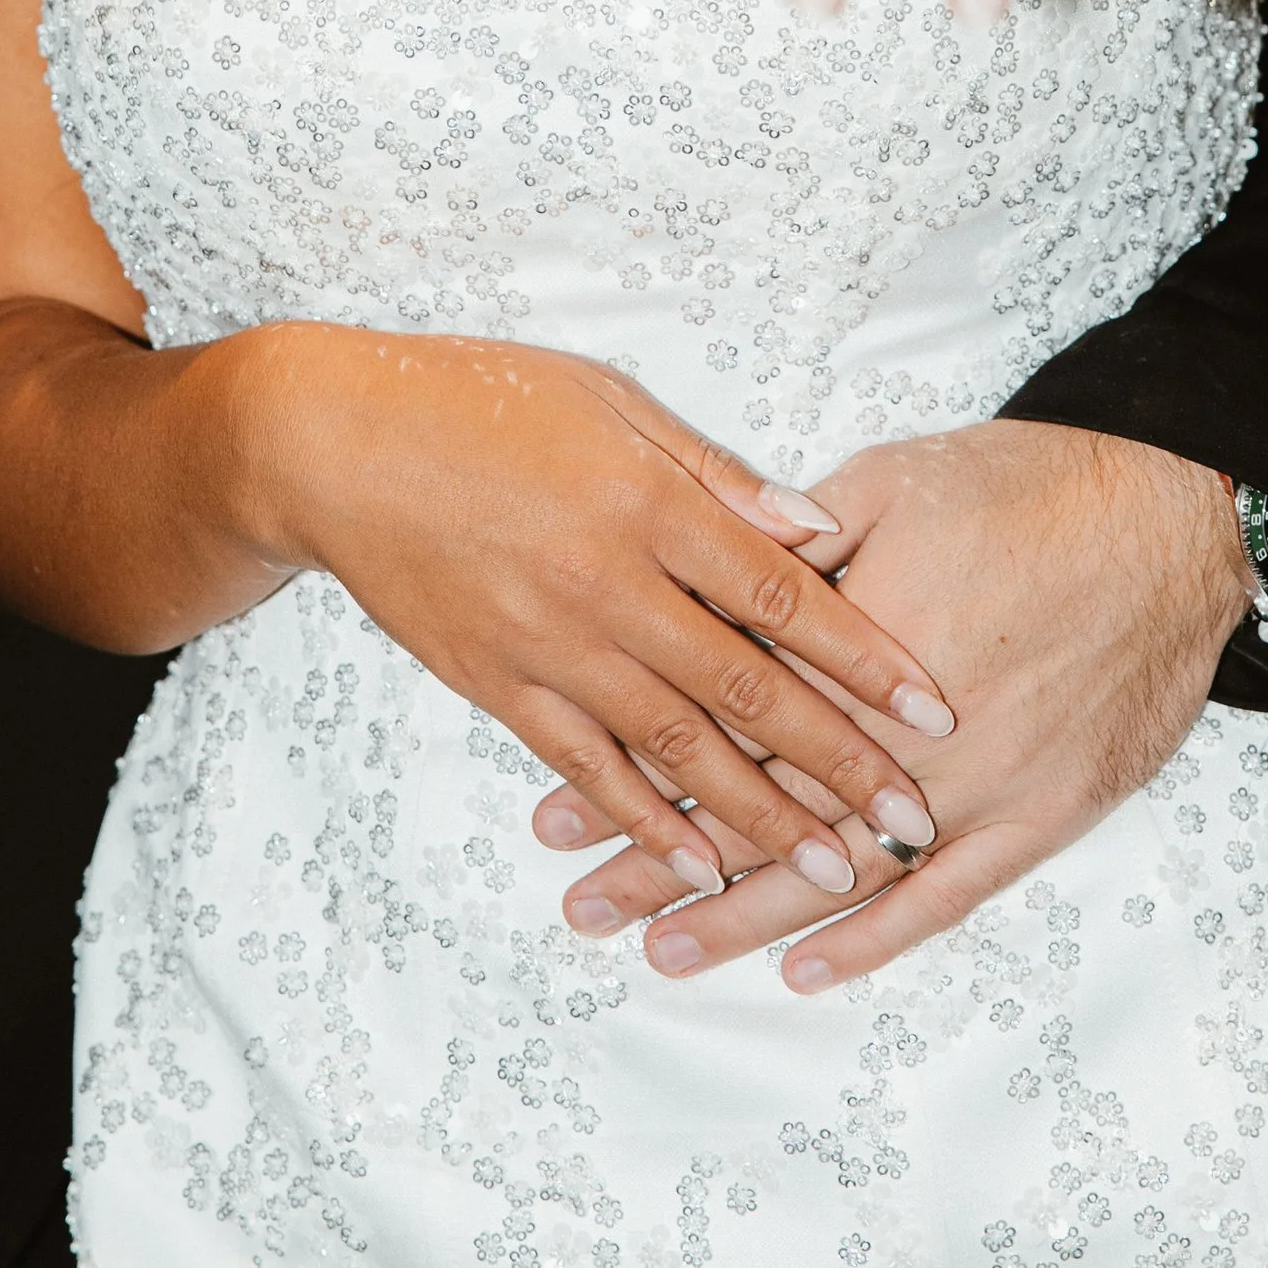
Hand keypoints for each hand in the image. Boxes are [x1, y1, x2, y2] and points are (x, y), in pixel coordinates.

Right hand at [269, 332, 954, 903]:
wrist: (334, 445)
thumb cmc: (479, 400)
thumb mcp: (608, 401)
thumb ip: (713, 473)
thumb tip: (812, 528)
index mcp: (646, 500)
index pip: (783, 594)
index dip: (864, 657)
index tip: (932, 707)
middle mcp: (605, 582)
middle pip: (746, 688)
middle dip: (838, 762)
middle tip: (912, 819)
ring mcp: (548, 643)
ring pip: (675, 745)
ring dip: (761, 816)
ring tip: (835, 867)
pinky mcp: (496, 684)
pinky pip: (585, 764)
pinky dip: (644, 817)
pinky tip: (697, 864)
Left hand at [530, 423, 1253, 987]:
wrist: (1166, 520)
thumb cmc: (1027, 488)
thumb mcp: (889, 481)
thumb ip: (791, 541)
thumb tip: (705, 573)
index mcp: (854, 643)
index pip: (719, 721)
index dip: (636, 763)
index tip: (561, 799)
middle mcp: (904, 732)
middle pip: (761, 804)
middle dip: (661, 856)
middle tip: (580, 899)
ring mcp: (974, 786)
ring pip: (838, 868)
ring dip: (745, 914)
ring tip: (660, 948)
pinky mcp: (1038, 815)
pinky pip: (945, 897)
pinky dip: (876, 938)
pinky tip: (808, 969)